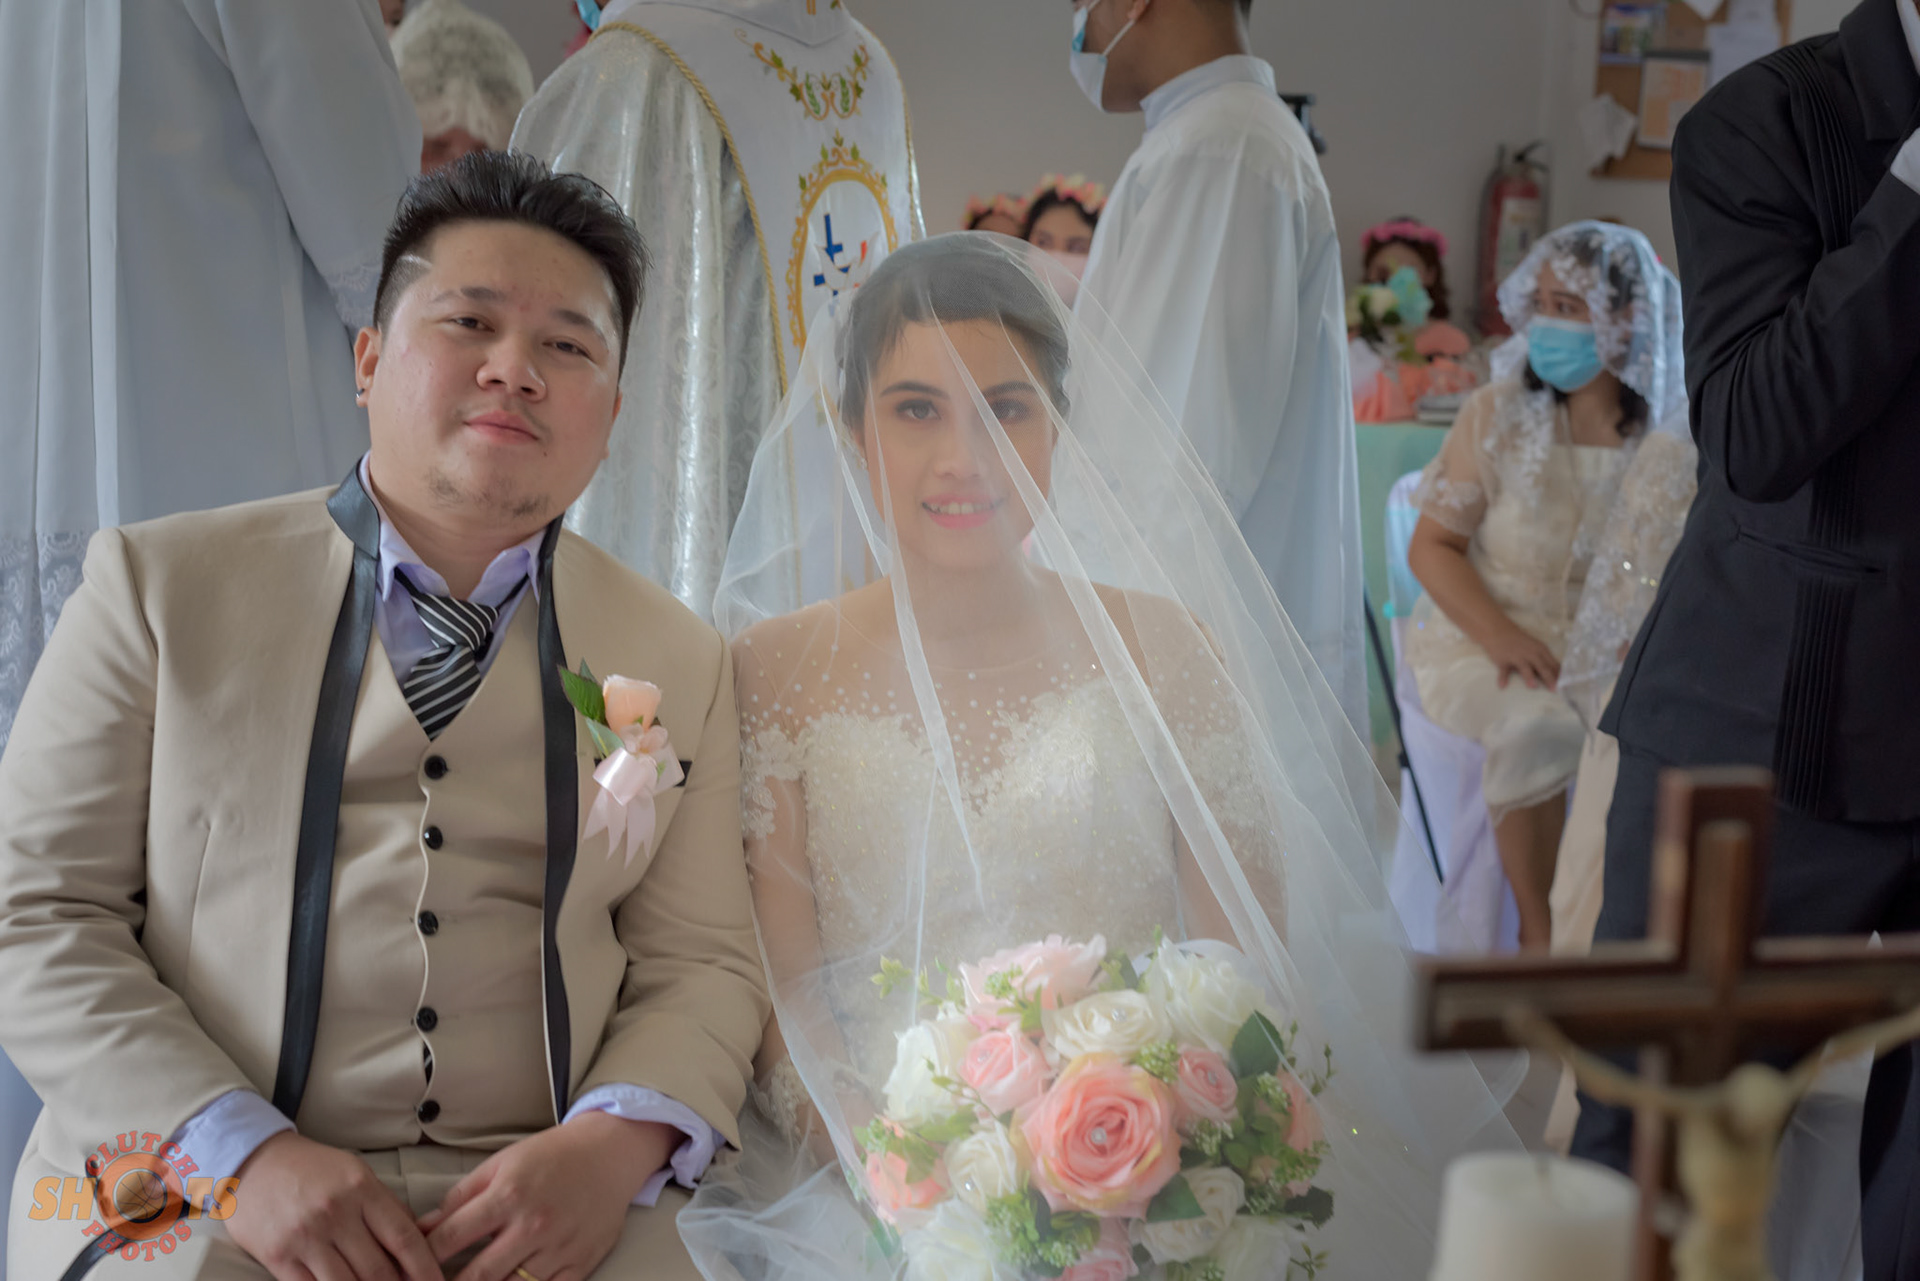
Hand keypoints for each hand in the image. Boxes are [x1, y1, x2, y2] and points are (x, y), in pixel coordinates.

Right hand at [224, 1131, 440, 1280]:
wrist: (254, 1162)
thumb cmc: (313, 1170)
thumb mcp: (357, 1175)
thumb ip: (387, 1207)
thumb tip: (420, 1241)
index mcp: (362, 1189)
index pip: (404, 1238)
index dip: (425, 1268)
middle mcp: (335, 1213)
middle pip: (378, 1269)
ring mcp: (305, 1237)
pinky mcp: (277, 1257)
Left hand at [419, 1113, 675, 1280]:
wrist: (609, 1154)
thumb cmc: (552, 1156)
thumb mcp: (501, 1163)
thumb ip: (460, 1197)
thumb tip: (422, 1227)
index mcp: (508, 1195)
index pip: (450, 1239)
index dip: (422, 1258)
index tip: (408, 1269)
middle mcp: (532, 1226)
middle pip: (476, 1276)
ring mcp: (558, 1249)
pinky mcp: (579, 1265)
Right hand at [1483, 624, 1559, 690]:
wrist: (1499, 630)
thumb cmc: (1520, 642)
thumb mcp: (1535, 648)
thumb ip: (1544, 661)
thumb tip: (1557, 675)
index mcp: (1541, 651)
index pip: (1553, 664)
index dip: (1559, 676)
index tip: (1566, 687)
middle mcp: (1530, 653)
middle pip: (1542, 666)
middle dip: (1549, 678)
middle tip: (1554, 689)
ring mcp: (1516, 656)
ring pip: (1524, 667)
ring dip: (1528, 676)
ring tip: (1533, 686)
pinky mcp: (1503, 660)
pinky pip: (1503, 670)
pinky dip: (1503, 677)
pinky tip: (1502, 685)